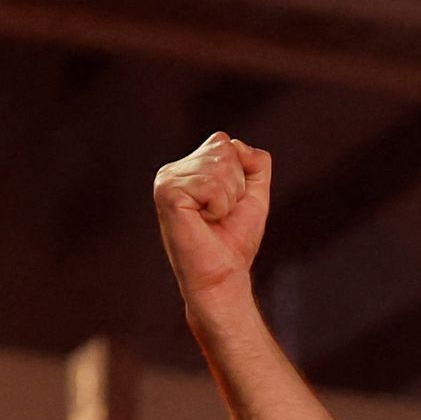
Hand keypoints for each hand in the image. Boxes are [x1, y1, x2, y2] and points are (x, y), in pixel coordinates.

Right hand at [152, 132, 272, 309]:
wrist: (223, 277)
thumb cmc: (234, 240)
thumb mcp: (254, 193)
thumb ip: (255, 161)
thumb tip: (236, 144)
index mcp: (187, 168)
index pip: (224, 142)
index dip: (239, 175)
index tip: (226, 205)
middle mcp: (172, 171)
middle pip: (223, 149)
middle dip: (235, 186)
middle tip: (219, 215)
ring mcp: (166, 181)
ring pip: (220, 165)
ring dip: (228, 198)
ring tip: (212, 219)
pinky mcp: (167, 194)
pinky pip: (211, 184)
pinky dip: (219, 206)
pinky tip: (203, 221)